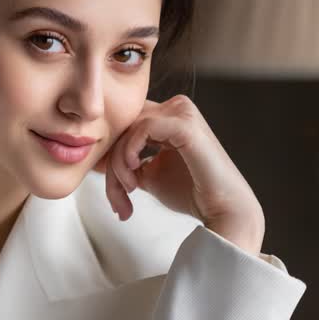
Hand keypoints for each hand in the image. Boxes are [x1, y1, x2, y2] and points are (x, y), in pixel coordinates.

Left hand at [91, 95, 265, 255]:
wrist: (221, 211)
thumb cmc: (189, 193)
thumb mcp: (148, 174)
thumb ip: (126, 161)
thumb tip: (97, 158)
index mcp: (168, 117)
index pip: (125, 125)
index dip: (111, 154)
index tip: (113, 190)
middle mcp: (176, 108)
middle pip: (124, 125)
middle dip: (113, 164)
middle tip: (118, 199)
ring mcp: (183, 113)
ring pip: (130, 128)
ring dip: (120, 164)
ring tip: (129, 192)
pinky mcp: (185, 124)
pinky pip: (143, 128)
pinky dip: (131, 151)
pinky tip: (136, 172)